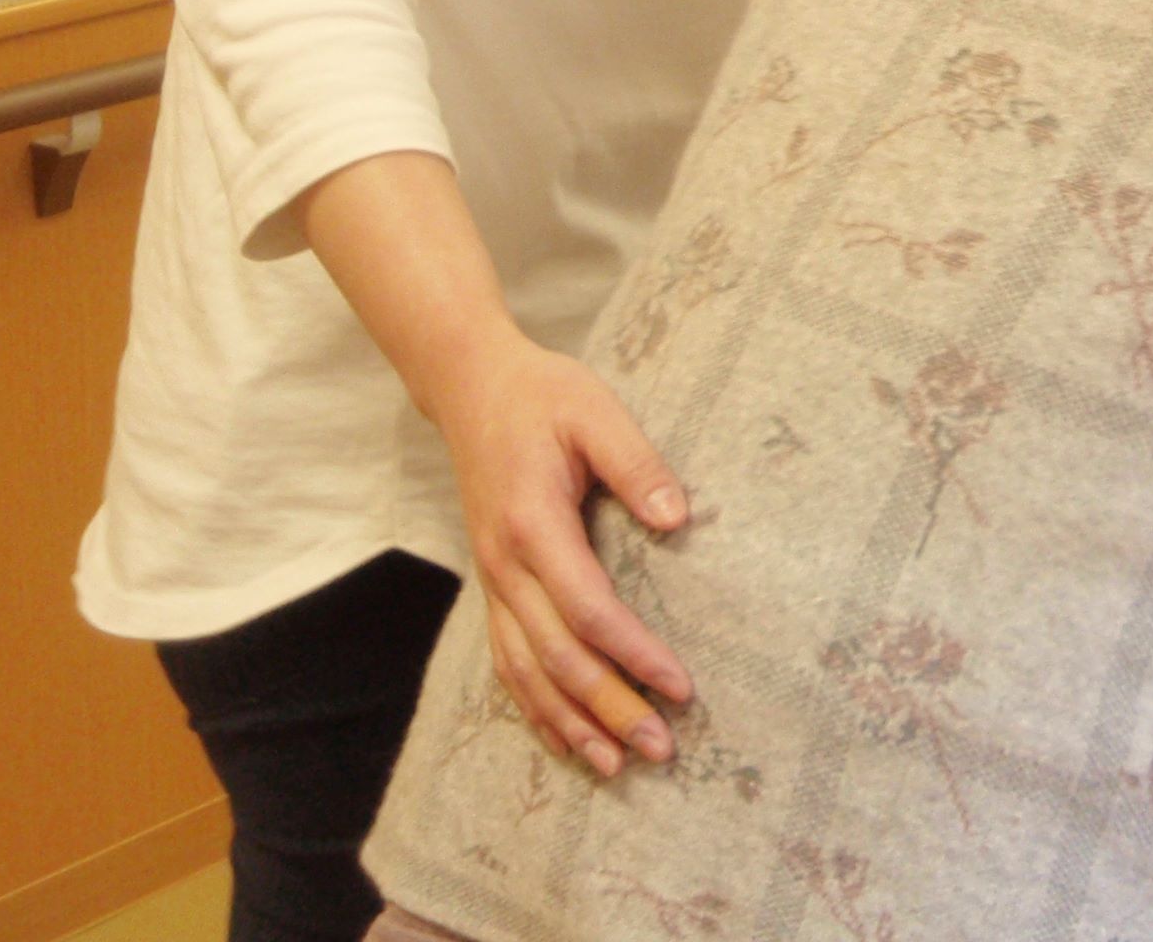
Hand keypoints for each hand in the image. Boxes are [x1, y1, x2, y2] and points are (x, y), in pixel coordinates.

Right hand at [430, 329, 696, 776]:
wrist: (472, 388)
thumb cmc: (542, 396)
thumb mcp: (595, 411)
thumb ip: (637, 463)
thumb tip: (679, 519)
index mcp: (534, 524)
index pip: (588, 609)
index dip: (634, 654)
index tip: (681, 686)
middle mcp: (505, 566)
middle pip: (558, 658)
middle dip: (610, 708)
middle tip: (662, 748)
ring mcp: (492, 582)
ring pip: (527, 674)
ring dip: (572, 723)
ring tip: (617, 765)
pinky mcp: (492, 588)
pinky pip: (507, 663)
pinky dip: (535, 709)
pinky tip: (565, 740)